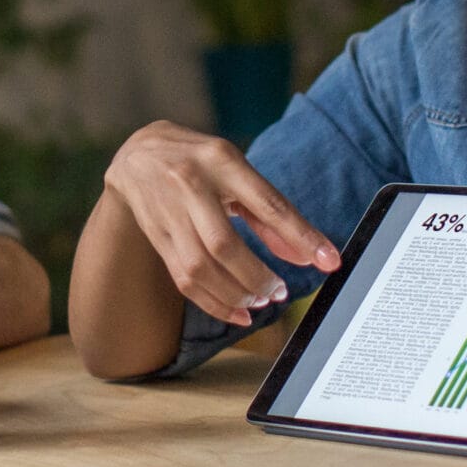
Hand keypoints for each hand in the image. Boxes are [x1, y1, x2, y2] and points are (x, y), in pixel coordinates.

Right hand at [99, 121, 338, 326]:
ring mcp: (168, 211)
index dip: (301, 236)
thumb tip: (304, 254)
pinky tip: (237, 312)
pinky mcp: (156, 236)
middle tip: (279, 291)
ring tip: (260, 301)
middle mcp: (190, 183)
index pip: (268, 203)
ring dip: (235, 294)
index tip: (329, 261)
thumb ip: (269, 211)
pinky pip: (183, 279)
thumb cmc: (199, 161)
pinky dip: (213, 303)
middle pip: (225, 245)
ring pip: (200, 268)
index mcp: (221, 160)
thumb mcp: (235, 170)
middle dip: (257, 277)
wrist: (136, 154)